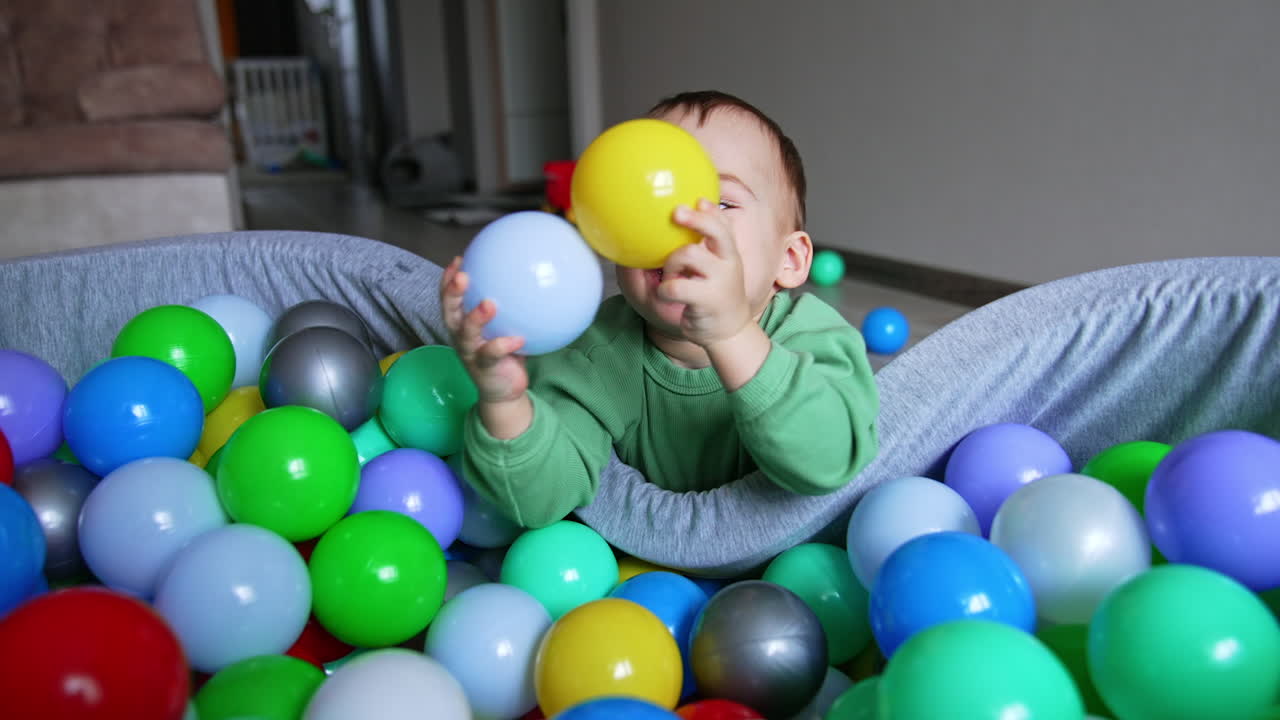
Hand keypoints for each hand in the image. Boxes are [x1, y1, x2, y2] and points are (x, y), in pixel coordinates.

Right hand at [440, 257, 528, 403]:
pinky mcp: (484, 368)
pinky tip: (519, 338)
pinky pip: (493, 355)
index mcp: (461, 324)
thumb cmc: (504, 352)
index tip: (458, 259)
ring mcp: (471, 353)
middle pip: (449, 312)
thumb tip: (528, 275)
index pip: (449, 298)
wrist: (503, 391)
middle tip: (462, 275)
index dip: (448, 280)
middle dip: (452, 293)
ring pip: (467, 334)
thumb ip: (509, 306)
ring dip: (476, 318)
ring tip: (488, 304)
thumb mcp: (503, 326)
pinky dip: (505, 345)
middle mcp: (461, 336)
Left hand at [658, 198, 752, 348]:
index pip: (724, 225)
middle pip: (715, 232)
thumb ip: (707, 249)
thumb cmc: (716, 296)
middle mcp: (728, 263)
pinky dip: (664, 289)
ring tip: (670, 276)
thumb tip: (680, 221)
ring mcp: (720, 281)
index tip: (698, 200)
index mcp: (729, 254)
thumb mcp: (718, 270)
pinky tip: (666, 294)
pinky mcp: (707, 300)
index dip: (712, 211)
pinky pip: (675, 286)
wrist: (730, 332)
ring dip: (670, 264)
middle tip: (675, 213)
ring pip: (688, 253)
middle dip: (695, 219)